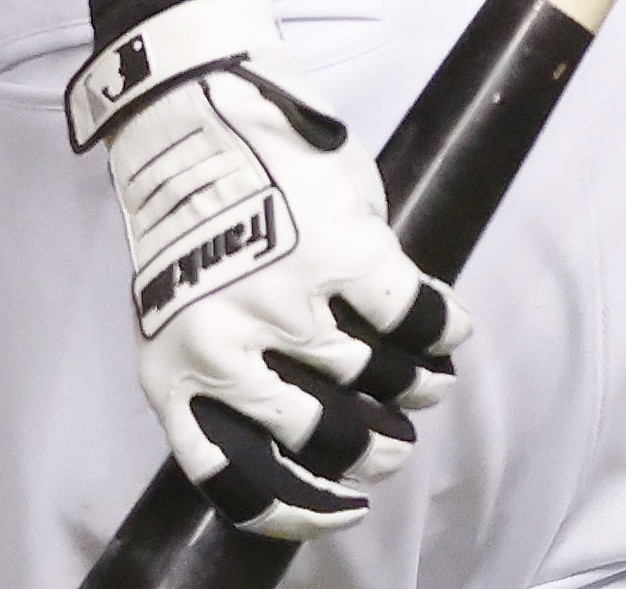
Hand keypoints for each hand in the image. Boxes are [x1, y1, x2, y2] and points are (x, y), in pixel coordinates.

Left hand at [69, 0, 467, 540]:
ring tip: (431, 385)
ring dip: (418, 387)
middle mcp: (225, 351)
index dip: (299, 513)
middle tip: (393, 445)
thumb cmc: (197, 211)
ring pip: (377, 377)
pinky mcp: (341, 255)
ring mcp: (285, 304)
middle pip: (324, 436)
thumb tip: (313, 416)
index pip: (233, 480)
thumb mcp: (194, 305)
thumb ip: (239, 364)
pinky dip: (442, 329)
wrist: (197, 110)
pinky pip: (411, 316)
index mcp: (174, 374)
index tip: (343, 514)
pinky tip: (452, 331)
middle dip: (372, 449)